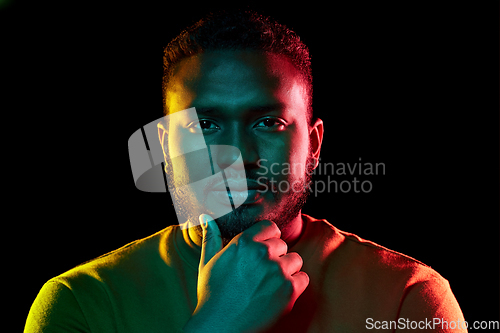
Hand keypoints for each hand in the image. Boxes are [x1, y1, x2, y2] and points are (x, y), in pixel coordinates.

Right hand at [183, 214, 308, 332]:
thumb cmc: (212, 294)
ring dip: (286, 270)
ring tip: (269, 283)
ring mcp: (277, 271)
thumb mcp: (207, 263)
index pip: (270, 227)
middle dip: (275, 256)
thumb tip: (206, 217)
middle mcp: (262, 253)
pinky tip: (278, 293)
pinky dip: (295, 285)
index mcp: (244, 242)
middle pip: (282, 245)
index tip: (262, 250)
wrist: (220, 326)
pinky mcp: (289, 290)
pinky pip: (303, 278)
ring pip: (295, 260)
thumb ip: (211, 237)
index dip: (267, 238)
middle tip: (261, 273)